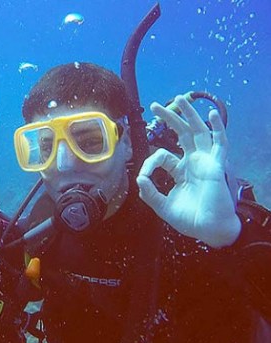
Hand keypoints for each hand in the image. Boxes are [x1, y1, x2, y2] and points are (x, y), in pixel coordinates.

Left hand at [136, 96, 240, 247]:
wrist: (207, 230)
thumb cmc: (189, 219)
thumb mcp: (162, 206)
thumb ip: (150, 193)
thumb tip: (139, 178)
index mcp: (180, 171)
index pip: (163, 155)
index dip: (150, 162)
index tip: (144, 176)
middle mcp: (192, 162)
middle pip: (181, 133)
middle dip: (170, 117)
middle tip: (156, 105)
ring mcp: (205, 162)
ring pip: (198, 131)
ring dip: (190, 114)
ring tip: (181, 97)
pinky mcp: (216, 165)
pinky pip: (219, 143)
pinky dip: (217, 128)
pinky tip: (211, 114)